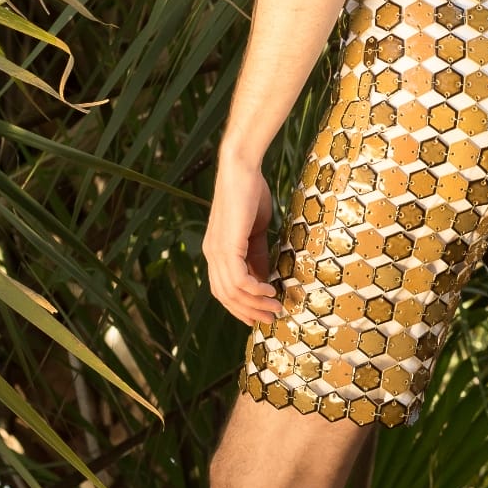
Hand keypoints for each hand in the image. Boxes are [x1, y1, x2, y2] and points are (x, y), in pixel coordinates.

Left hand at [204, 153, 280, 325]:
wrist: (242, 169)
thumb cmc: (250, 194)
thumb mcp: (256, 231)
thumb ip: (257, 255)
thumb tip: (264, 279)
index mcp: (216, 251)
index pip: (223, 289)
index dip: (241, 306)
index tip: (261, 315)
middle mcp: (212, 254)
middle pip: (225, 296)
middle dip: (249, 311)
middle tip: (271, 318)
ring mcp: (217, 251)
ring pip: (231, 292)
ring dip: (255, 304)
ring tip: (276, 307)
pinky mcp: (227, 246)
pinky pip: (238, 280)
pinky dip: (254, 290)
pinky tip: (270, 290)